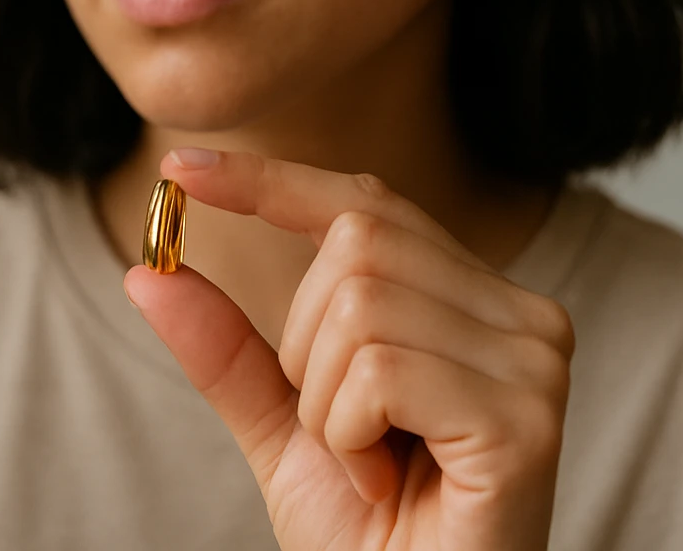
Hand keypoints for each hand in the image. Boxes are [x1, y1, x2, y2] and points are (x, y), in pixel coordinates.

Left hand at [125, 149, 572, 550]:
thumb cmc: (371, 534)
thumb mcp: (283, 424)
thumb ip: (227, 348)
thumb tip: (148, 270)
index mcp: (471, 300)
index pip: (364, 202)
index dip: (269, 180)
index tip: (177, 169)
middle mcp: (520, 314)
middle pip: (354, 243)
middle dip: (304, 344)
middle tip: (344, 432)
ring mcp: (533, 360)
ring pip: (359, 306)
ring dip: (326, 404)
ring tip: (372, 465)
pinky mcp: (525, 416)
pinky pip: (380, 372)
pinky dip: (349, 435)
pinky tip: (388, 483)